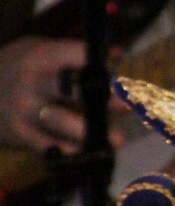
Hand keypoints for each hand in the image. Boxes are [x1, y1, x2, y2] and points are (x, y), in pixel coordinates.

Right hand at [0, 36, 125, 153]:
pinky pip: (47, 144)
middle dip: (102, 98)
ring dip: (90, 130)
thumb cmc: (17, 68)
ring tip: (116, 139)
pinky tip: (88, 155)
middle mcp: (32, 81)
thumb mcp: (38, 51)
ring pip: (60, 121)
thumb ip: (75, 54)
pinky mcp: (19, 133)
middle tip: (126, 105)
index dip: (101, 65)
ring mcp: (24, 109)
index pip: (76, 56)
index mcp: (40, 56)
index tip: (123, 74)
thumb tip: (117, 53)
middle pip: (71, 89)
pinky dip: (69, 150)